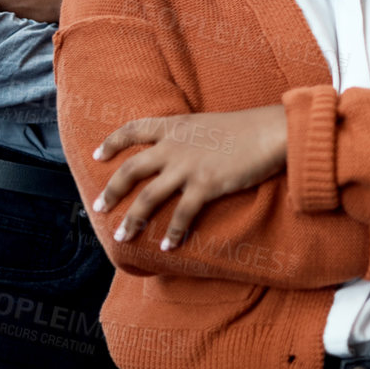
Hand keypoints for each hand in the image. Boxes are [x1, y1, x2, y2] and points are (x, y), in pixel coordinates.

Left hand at [90, 104, 287, 249]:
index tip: (98, 155)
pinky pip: (182, 214)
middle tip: (99, 207)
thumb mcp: (209, 123)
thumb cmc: (248, 127)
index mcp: (176, 126)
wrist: (272, 132)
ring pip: (148, 198)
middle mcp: (175, 146)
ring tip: (123, 236)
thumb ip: (189, 135)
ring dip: (132, 220)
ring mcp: (188, 167)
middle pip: (130, 170)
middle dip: (111, 191)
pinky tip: (167, 245)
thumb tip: (180, 150)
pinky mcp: (205, 186)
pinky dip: (173, 232)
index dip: (112, 142)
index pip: (133, 130)